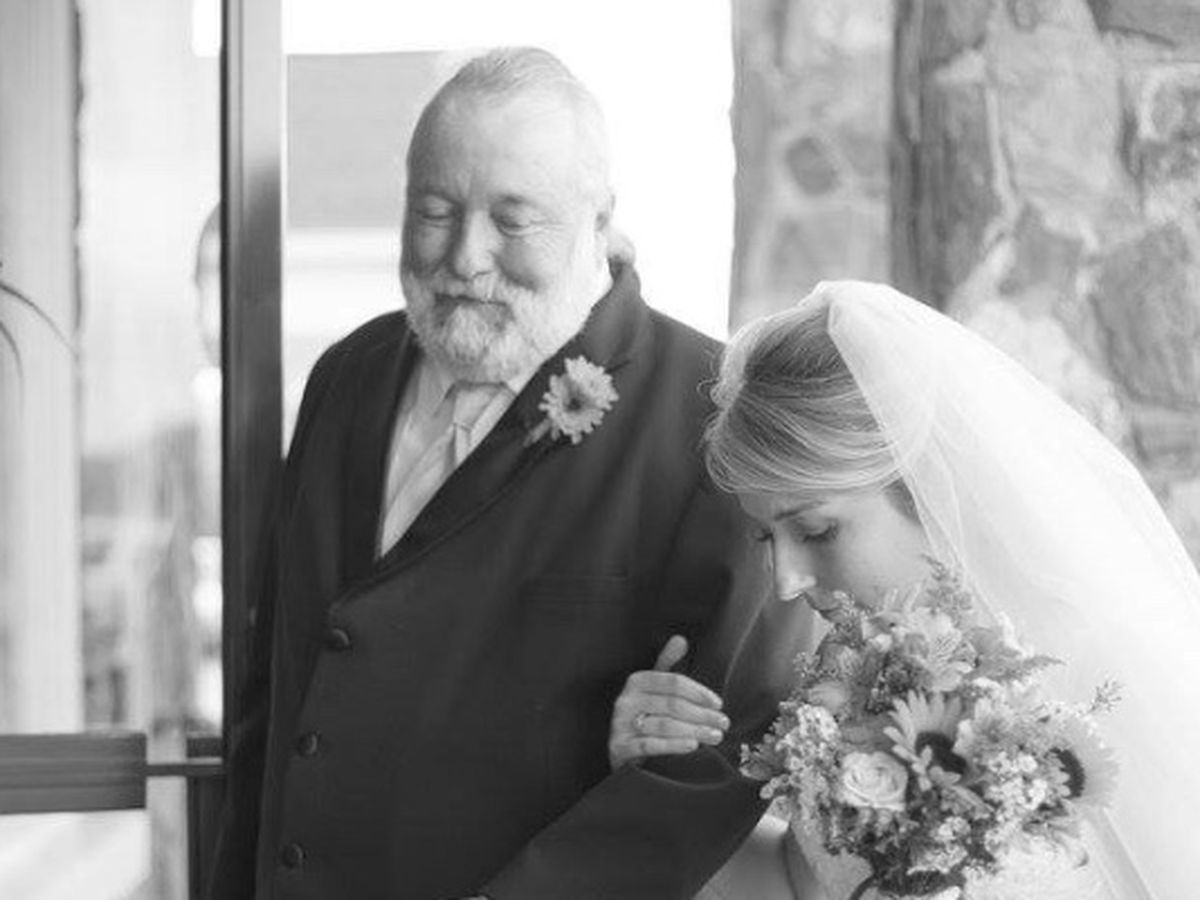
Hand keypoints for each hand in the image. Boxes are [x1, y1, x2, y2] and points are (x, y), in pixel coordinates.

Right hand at [608, 635, 729, 769]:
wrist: (623, 750)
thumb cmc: (645, 714)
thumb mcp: (654, 688)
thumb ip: (667, 664)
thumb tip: (680, 639)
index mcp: (636, 681)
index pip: (673, 682)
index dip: (699, 692)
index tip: (719, 704)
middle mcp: (625, 701)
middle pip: (672, 705)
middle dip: (702, 714)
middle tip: (724, 723)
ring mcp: (620, 725)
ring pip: (664, 725)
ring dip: (694, 731)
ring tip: (715, 736)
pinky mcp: (619, 747)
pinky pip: (650, 746)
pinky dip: (673, 745)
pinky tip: (693, 746)